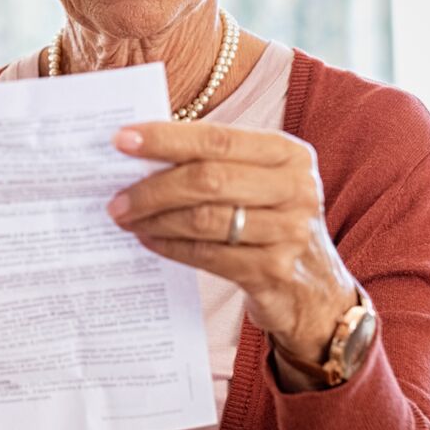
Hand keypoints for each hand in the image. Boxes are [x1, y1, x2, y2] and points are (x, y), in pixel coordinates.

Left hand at [107, 122, 357, 374]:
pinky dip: (170, 246)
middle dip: (152, 187)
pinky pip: (207, 255)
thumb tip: (138, 152)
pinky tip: (149, 239)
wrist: (315, 291)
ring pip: (204, 220)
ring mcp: (289, 232)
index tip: (120, 140)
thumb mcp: (258, 182)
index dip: (166, 138)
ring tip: (125, 218)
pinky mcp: (274, 272)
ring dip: (155, 219)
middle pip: (208, 179)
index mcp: (289, 154)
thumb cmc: (269, 220)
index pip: (217, 139)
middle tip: (114, 198)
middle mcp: (296, 189)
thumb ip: (213, 163)